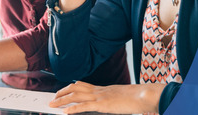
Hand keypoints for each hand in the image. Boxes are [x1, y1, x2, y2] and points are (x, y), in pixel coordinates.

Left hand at [49, 81, 163, 113]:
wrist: (144, 95)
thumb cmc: (136, 98)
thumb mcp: (120, 98)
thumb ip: (111, 100)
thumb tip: (107, 105)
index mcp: (103, 89)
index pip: (82, 85)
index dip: (70, 88)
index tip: (63, 91)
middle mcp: (99, 90)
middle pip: (75, 88)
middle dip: (62, 92)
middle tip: (53, 98)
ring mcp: (100, 97)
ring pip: (75, 95)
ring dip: (62, 100)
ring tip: (53, 104)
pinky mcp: (103, 104)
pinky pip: (84, 106)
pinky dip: (73, 109)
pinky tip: (65, 112)